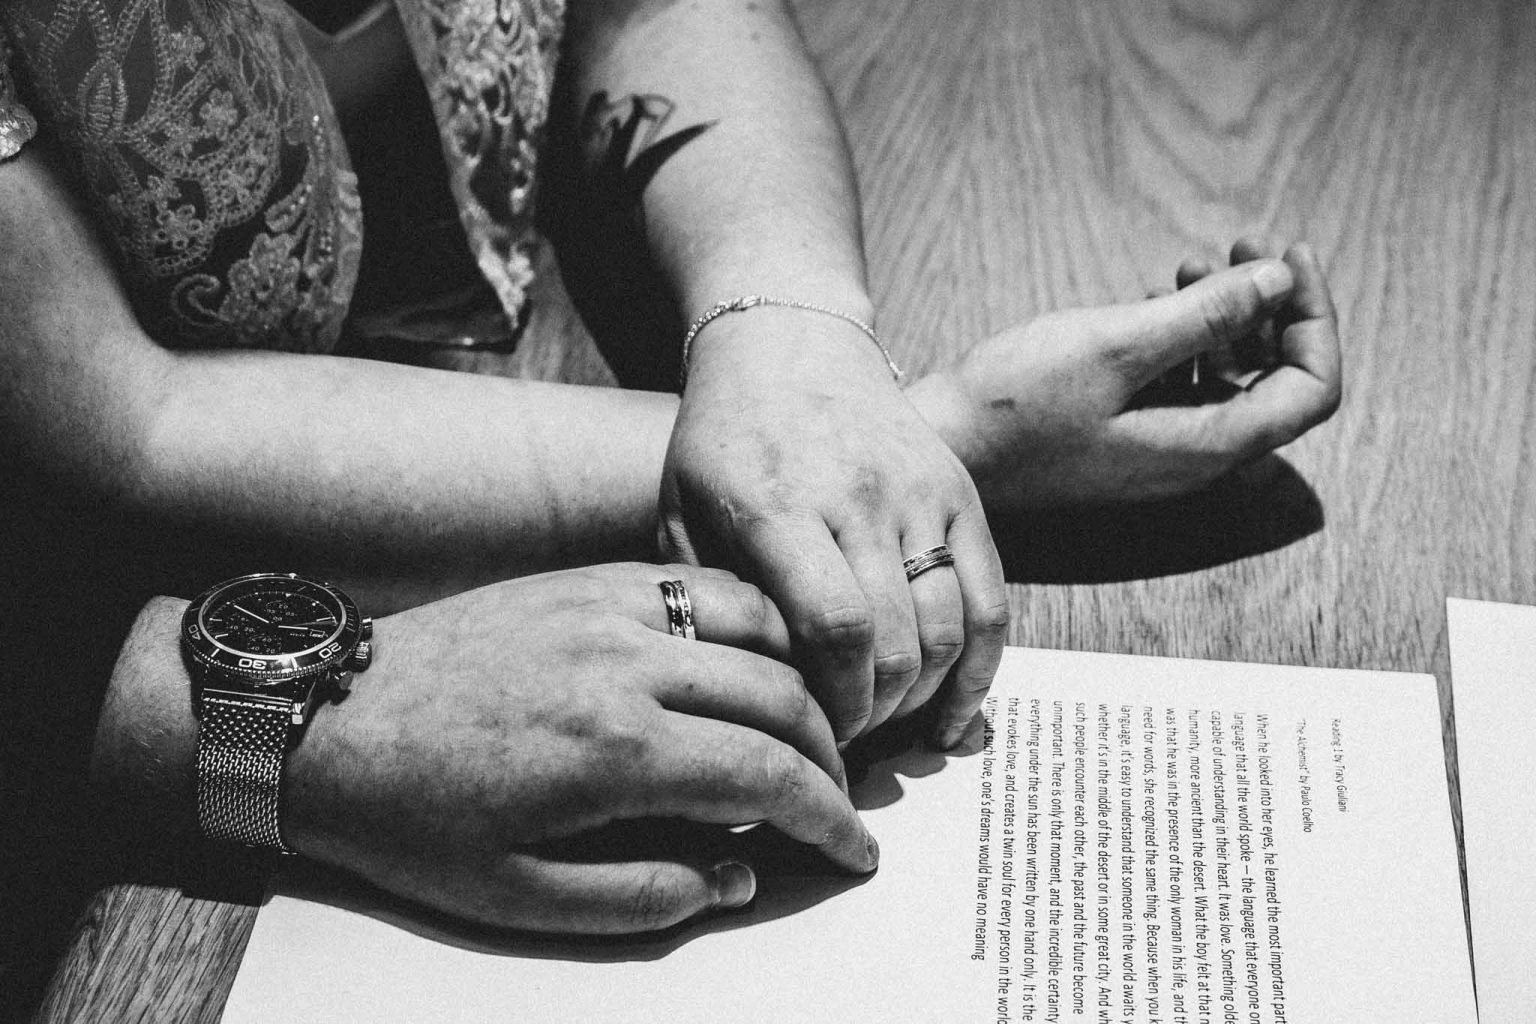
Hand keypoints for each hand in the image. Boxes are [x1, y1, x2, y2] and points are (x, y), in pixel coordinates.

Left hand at [282, 564, 876, 934]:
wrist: (330, 721)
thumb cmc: (414, 816)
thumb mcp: (518, 896)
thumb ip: (640, 894)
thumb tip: (735, 877)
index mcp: (616, 751)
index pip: (768, 777)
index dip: (828, 820)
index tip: (854, 851)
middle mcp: (628, 666)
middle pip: (783, 697)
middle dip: (832, 757)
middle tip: (839, 800)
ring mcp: (610, 611)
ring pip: (757, 629)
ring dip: (804, 682)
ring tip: (811, 731)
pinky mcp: (588, 582)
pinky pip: (701, 587)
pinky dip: (751, 622)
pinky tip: (757, 658)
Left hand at [659, 308, 1008, 748]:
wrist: (790, 342)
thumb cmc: (724, 435)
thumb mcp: (680, 505)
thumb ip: (702, 591)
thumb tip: (737, 687)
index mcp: (780, 508)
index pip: (831, 629)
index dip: (832, 702)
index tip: (813, 737)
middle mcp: (858, 501)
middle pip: (894, 643)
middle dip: (873, 714)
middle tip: (846, 742)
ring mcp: (919, 496)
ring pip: (948, 629)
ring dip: (922, 699)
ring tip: (887, 725)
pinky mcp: (961, 495)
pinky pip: (992, 599)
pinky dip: (982, 669)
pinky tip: (955, 714)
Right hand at [911, 241, 1341, 509]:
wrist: (941, 448)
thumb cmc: (1016, 404)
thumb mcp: (1115, 346)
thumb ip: (1207, 316)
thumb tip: (1281, 280)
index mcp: (1207, 446)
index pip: (1311, 389)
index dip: (1316, 318)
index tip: (1289, 255)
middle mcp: (1194, 460)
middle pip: (1277, 384)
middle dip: (1272, 309)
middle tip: (1240, 244)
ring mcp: (1159, 454)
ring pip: (1229, 382)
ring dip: (1225, 318)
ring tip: (1190, 265)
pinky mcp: (1125, 442)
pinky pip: (1183, 391)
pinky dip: (1184, 342)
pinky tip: (1151, 301)